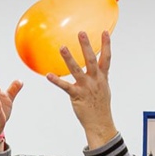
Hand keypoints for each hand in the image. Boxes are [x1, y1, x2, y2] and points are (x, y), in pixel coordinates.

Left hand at [47, 31, 117, 147]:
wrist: (100, 123)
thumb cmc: (100, 106)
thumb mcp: (103, 89)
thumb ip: (99, 77)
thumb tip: (98, 69)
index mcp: (102, 77)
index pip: (106, 58)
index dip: (106, 45)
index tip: (104, 32)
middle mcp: (95, 80)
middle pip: (91, 60)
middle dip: (86, 46)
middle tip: (81, 33)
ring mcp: (86, 87)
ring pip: (76, 70)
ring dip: (69, 58)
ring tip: (62, 47)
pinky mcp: (77, 95)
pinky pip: (65, 86)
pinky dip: (56, 81)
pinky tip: (48, 75)